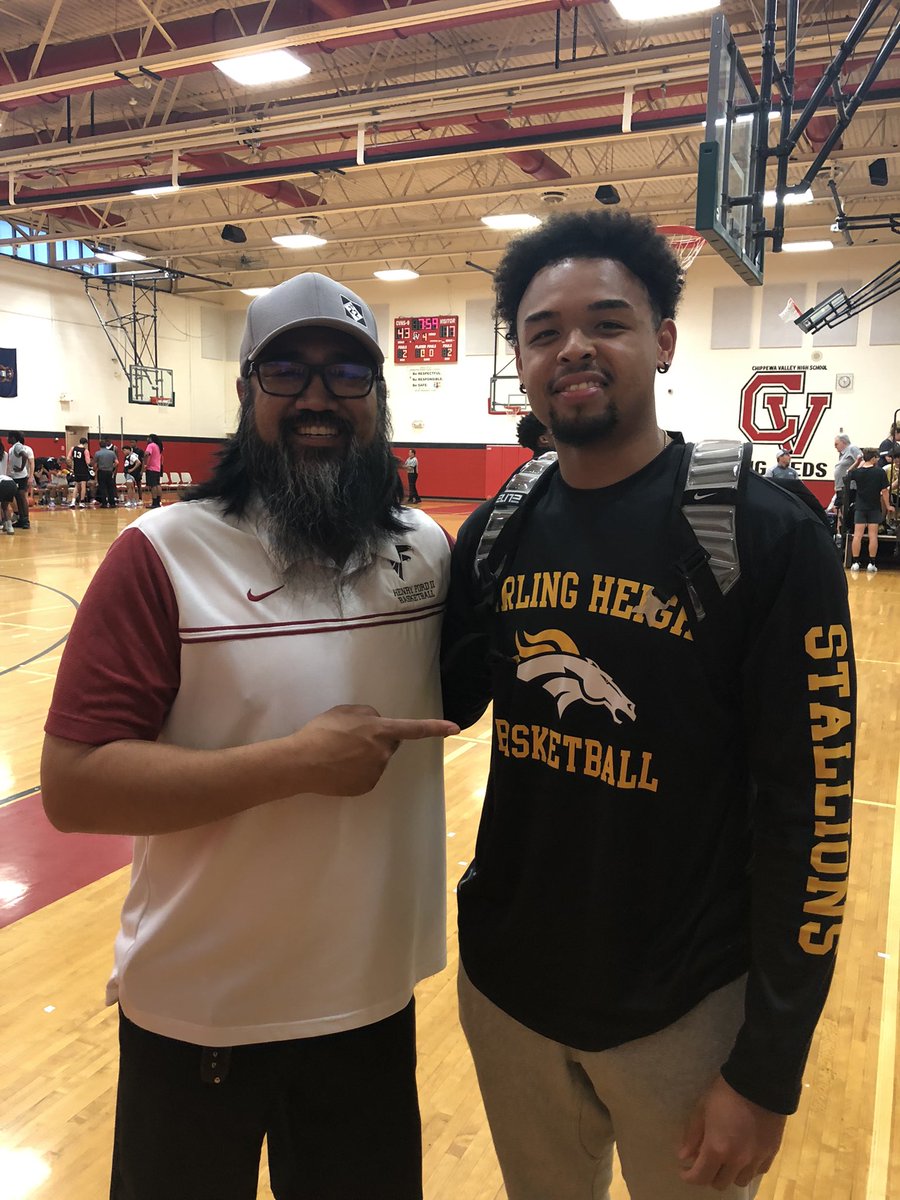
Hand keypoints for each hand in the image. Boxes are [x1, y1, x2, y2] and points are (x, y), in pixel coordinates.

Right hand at [291, 704, 458, 795]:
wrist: (302, 762)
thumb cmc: (321, 732)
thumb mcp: (345, 712)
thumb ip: (367, 715)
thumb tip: (376, 723)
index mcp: (380, 730)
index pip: (414, 729)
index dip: (435, 728)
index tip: (455, 729)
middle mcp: (383, 753)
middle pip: (390, 744)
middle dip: (378, 740)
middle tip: (352, 739)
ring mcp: (375, 772)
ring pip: (377, 760)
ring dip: (365, 756)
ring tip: (339, 753)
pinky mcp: (366, 787)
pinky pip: (367, 775)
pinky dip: (357, 771)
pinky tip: (339, 768)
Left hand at [677, 1075, 785, 1190]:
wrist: (760, 1083)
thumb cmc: (725, 1093)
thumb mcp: (702, 1109)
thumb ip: (693, 1136)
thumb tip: (684, 1157)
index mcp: (717, 1149)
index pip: (700, 1177)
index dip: (689, 1177)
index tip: (685, 1170)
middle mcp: (737, 1160)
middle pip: (720, 1183)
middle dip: (709, 1175)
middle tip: (705, 1161)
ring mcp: (756, 1159)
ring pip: (740, 1181)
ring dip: (730, 1174)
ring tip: (726, 1159)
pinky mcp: (771, 1153)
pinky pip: (758, 1171)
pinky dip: (749, 1168)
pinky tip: (745, 1155)